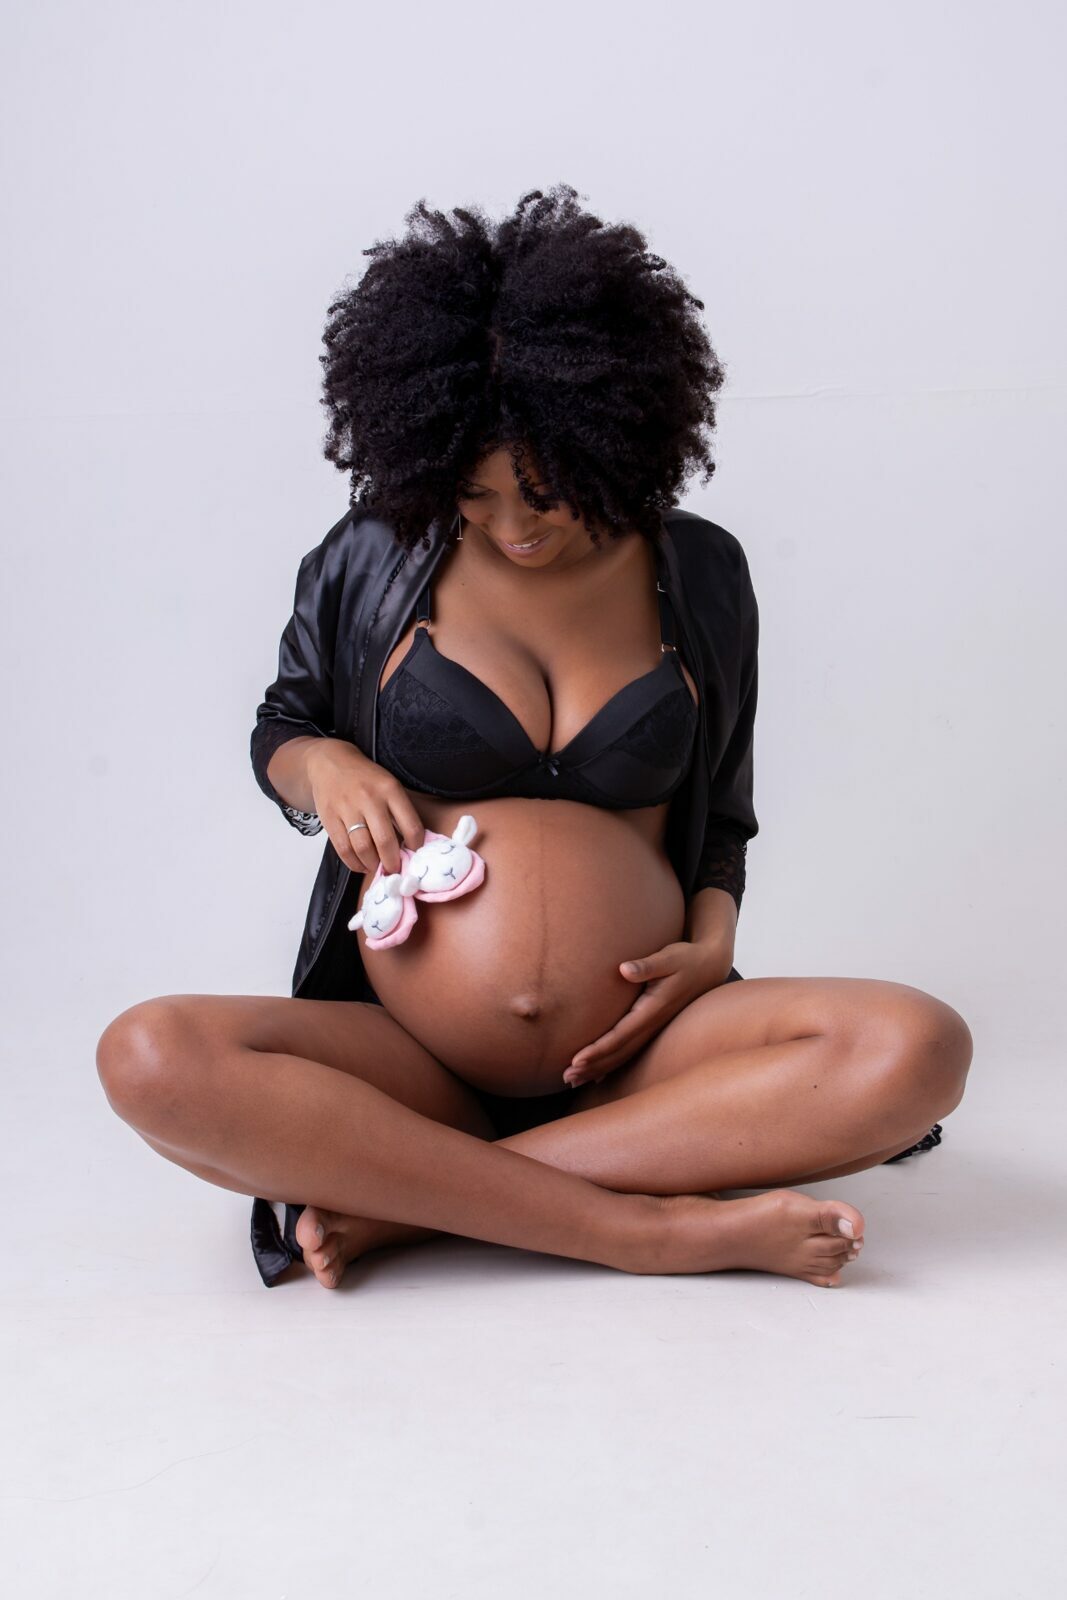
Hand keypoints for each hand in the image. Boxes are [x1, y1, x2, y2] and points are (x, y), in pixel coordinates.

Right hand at [306, 739, 426, 875]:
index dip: (415, 847)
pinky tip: (361, 865)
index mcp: (390, 790)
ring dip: (372, 865)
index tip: (414, 854)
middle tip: (395, 869)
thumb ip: (400, 811)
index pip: (411, 826)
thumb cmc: (365, 778)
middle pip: (385, 841)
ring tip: (377, 867)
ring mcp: (347, 808)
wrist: (330, 763)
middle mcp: (369, 798)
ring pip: (362, 848)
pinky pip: (343, 849)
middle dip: (392, 862)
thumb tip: (410, 846)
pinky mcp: (330, 818)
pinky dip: (354, 863)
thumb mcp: (389, 785)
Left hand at [562, 937, 734, 1087]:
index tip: (576, 1059)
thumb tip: (624, 969)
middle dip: (593, 1066)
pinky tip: (598, 1076)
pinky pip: (630, 1051)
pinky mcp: (652, 1027)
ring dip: (599, 1069)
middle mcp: (652, 1025)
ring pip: (623, 1055)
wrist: (709, 967)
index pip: (619, 1035)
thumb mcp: (669, 957)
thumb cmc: (686, 959)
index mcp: (652, 1010)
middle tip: (567, 1077)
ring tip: (574, 1080)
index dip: (597, 1049)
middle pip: (618, 1052)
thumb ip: (647, 965)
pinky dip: (612, 1064)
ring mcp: (653, 1029)